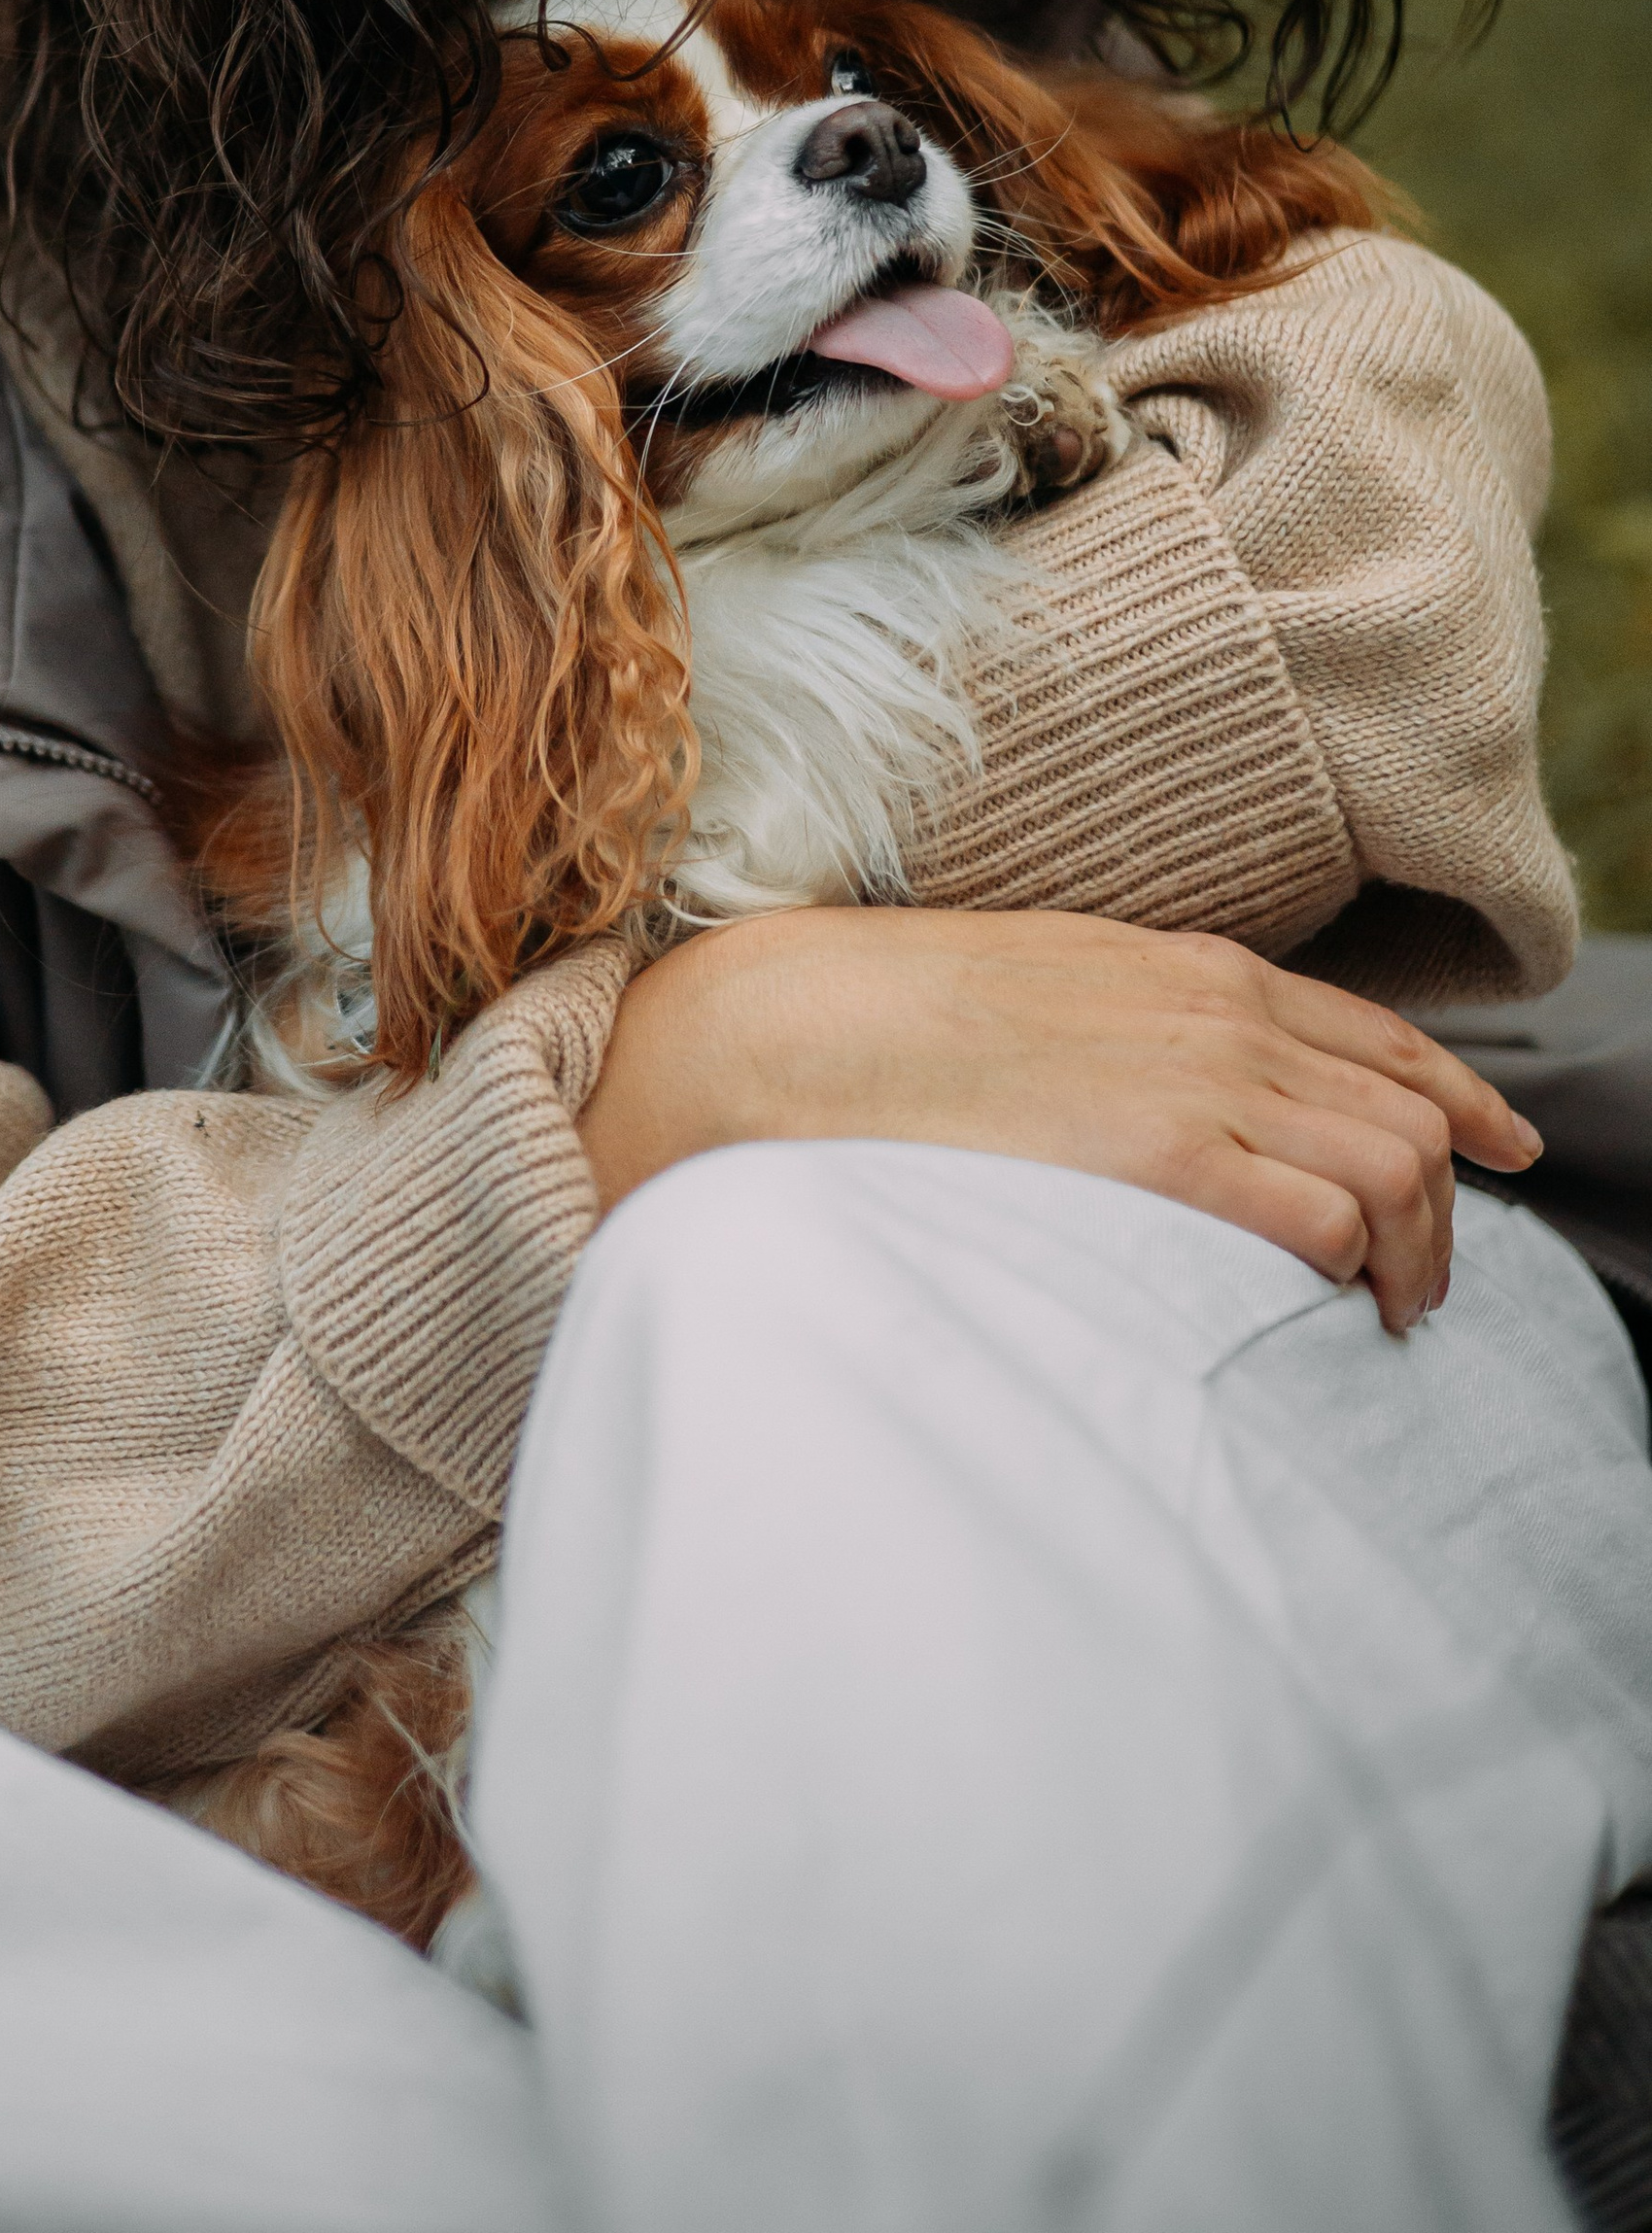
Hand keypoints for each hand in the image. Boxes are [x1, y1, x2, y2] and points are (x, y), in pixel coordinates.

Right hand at [577, 908, 1543, 1334]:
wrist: (787, 1026)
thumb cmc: (890, 1025)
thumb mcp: (1043, 996)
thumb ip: (1133, 1033)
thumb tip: (1181, 1098)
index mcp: (1190, 969)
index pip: (1379, 1035)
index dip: (1460, 1098)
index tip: (1499, 1150)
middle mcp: (1216, 1012)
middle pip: (1409, 1112)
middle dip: (1446, 1208)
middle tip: (1417, 1287)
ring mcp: (1193, 1077)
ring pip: (1395, 1168)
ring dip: (1416, 1252)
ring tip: (1383, 1316)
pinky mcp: (1159, 1152)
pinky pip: (1324, 1213)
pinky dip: (1353, 1265)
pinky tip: (1326, 1307)